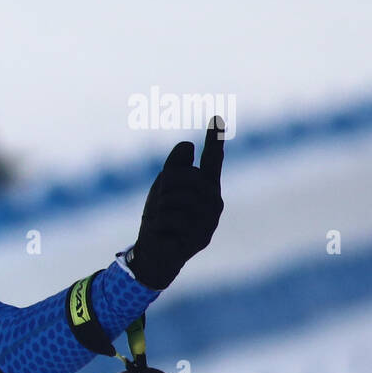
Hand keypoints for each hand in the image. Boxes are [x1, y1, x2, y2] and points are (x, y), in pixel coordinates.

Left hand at [126, 117, 225, 290]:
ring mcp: (210, 220)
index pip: (211, 160)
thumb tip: (187, 144)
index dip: (213, 140)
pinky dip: (159, 225)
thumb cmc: (160, 218)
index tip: (216, 118)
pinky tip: (164, 234)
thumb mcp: (162, 189)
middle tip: (160, 206)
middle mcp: (214, 201)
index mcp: (205, 187)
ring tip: (163, 221)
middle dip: (164, 187)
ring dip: (160, 208)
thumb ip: (174, 167)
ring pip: (176, 198)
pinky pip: (171, 218)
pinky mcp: (202, 236)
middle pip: (182, 177)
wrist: (155, 253)